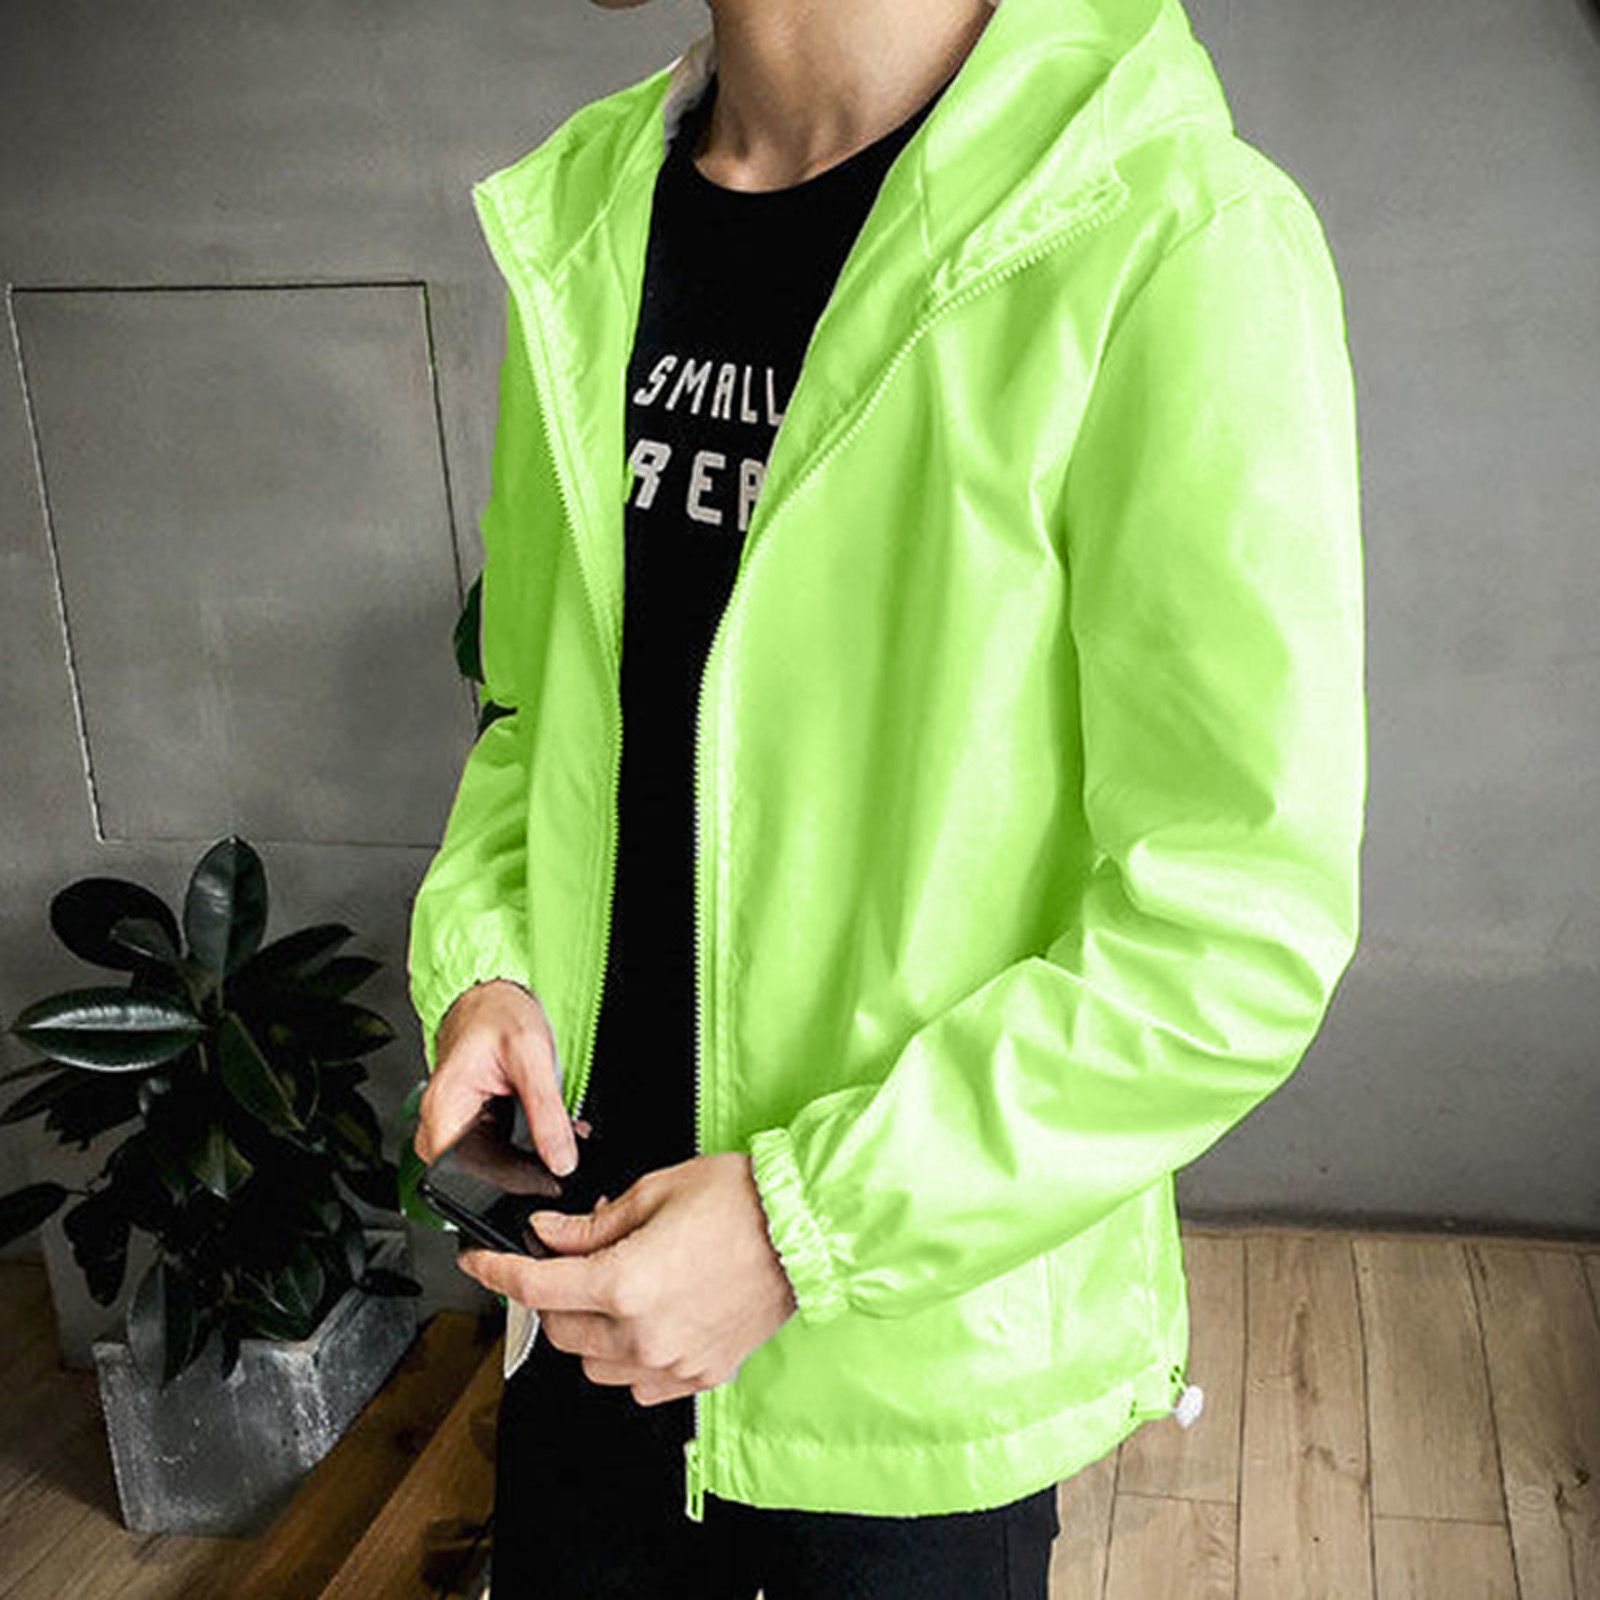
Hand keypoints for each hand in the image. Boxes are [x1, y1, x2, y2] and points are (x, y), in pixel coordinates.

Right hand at [415, 979, 586, 1177]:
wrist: (489, 997)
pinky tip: (543, 1126)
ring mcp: (451, 1125)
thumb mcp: (532, 1056)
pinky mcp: (467, 1124)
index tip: (550, 1171)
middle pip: (479, 1173)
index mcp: (444, 1108)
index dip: (514, 1179)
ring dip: (526, 1154)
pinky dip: (522, 1143)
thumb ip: (546, 1112)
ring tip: (551, 1124)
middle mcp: (439, 1123)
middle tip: (558, 1140)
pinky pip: (493, 1149)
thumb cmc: (498, 1014)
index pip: (469, 1173)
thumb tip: (561, 1160)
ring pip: (489, 1164)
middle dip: (526, 1165)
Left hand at [457, 1152, 798, 1406]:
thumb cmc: (739, 1201)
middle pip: (561, 1329)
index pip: (537, 1286)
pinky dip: (628, 1356)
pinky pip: (638, 1383)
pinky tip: (646, 1321)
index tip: (479, 1263)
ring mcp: (672, 1362)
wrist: (805, 1227)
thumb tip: (550, 1235)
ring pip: (594, 1364)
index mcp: (625, 1282)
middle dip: (551, 1294)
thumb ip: (591, 1225)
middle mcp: (643, 1333)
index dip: (497, 1271)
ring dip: (588, 1330)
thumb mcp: (654, 1191)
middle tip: (565, 1261)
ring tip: (614, 1290)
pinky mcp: (700, 1375)